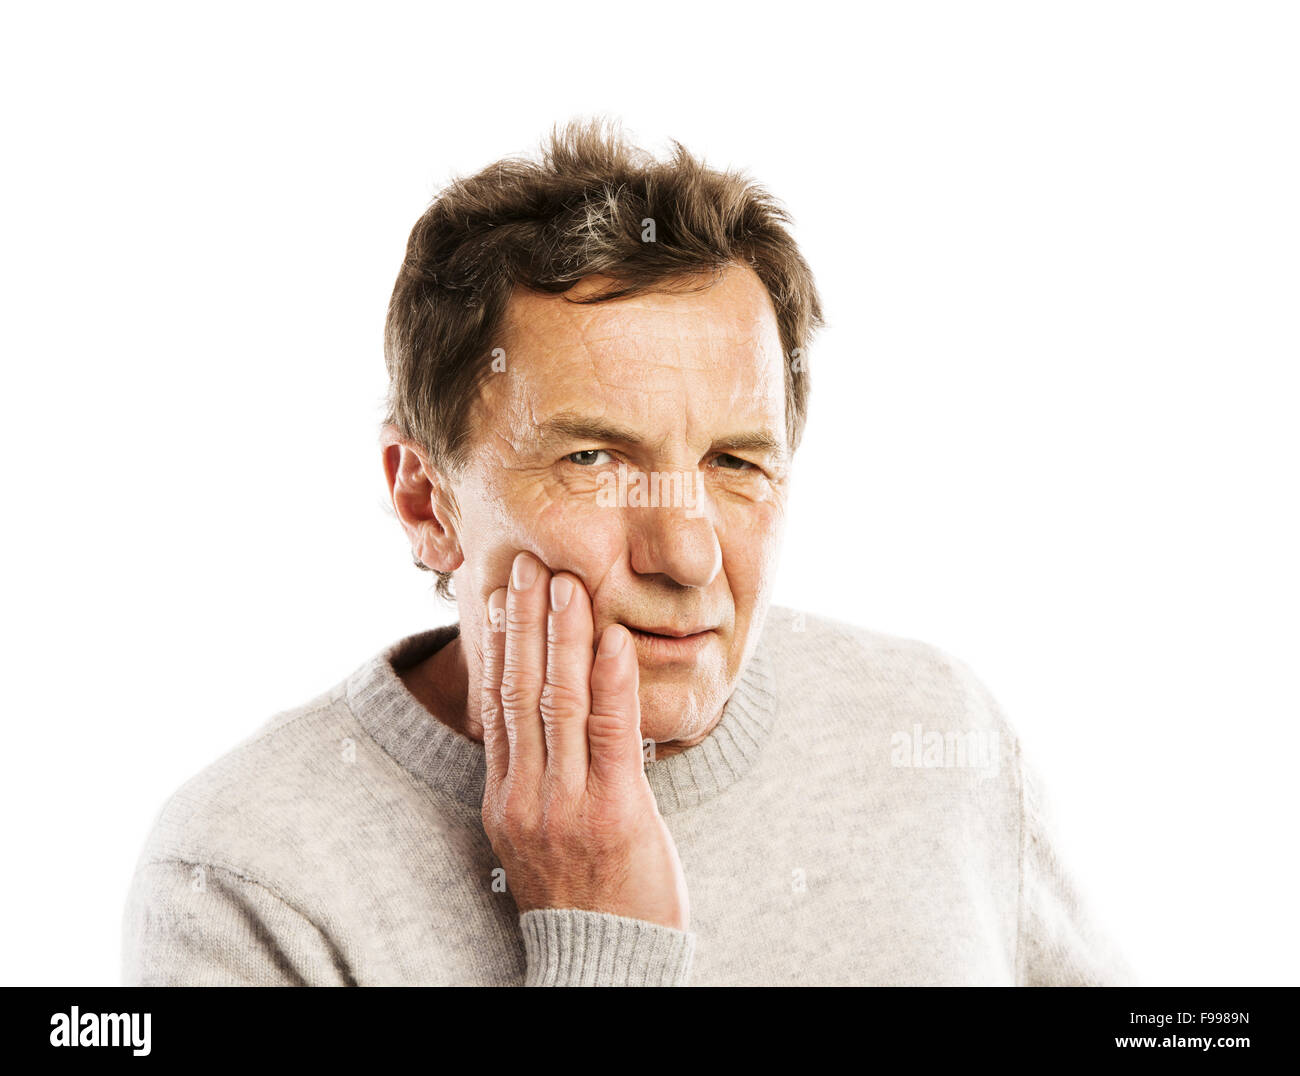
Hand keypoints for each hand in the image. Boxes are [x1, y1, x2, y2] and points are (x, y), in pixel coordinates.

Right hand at [479, 550, 689, 930]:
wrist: (603, 963)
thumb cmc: (582, 897)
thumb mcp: (536, 839)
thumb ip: (534, 782)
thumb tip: (538, 730)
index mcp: (505, 800)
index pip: (496, 707)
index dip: (499, 648)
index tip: (499, 598)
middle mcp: (526, 796)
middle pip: (520, 692)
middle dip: (526, 623)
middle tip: (529, 566)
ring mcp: (567, 803)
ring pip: (560, 702)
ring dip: (564, 636)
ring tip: (567, 583)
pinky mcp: (615, 811)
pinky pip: (611, 733)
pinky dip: (611, 681)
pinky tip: (612, 639)